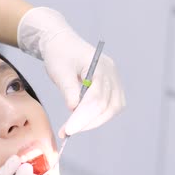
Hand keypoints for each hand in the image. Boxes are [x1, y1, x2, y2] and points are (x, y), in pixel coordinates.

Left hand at [18, 7, 124, 137]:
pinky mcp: (111, 86)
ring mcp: (114, 80)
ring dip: (95, 121)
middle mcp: (111, 73)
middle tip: (67, 132)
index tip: (68, 130)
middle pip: (108, 105)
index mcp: (100, 66)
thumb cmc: (59, 54)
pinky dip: (99, 116)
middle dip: (88, 122)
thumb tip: (74, 109)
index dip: (83, 116)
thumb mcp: (60, 71)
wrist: (62, 43)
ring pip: (113, 108)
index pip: (96, 97)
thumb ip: (69, 89)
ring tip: (74, 127)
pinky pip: (112, 106)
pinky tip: (83, 120)